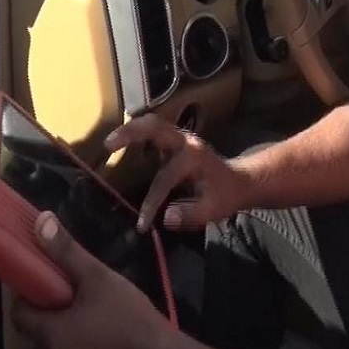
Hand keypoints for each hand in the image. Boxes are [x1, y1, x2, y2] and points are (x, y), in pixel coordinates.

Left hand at [12, 211, 172, 348]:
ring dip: (63, 319)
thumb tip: (40, 221)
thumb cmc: (127, 315)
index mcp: (50, 332)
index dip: (26, 293)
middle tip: (66, 284)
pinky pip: (72, 346)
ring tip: (83, 299)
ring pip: (55, 337)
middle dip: (47, 304)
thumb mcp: (97, 277)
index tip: (43, 276)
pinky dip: (77, 332)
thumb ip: (67, 252)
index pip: (18, 314)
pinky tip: (97, 319)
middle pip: (36, 326)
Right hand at [104, 114, 251, 230]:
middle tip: (108, 145)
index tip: (142, 224)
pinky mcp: (175, 141)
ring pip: (152, 124)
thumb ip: (191, 214)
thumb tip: (165, 218)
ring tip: (109, 144)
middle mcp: (186, 141)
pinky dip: (136, 134)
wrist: (240, 180)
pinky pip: (153, 131)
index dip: (151, 202)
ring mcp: (180, 138)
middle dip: (130, 133)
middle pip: (155, 126)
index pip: (165, 178)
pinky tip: (122, 145)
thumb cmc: (226, 194)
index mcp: (195, 156)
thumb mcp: (214, 209)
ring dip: (131, 130)